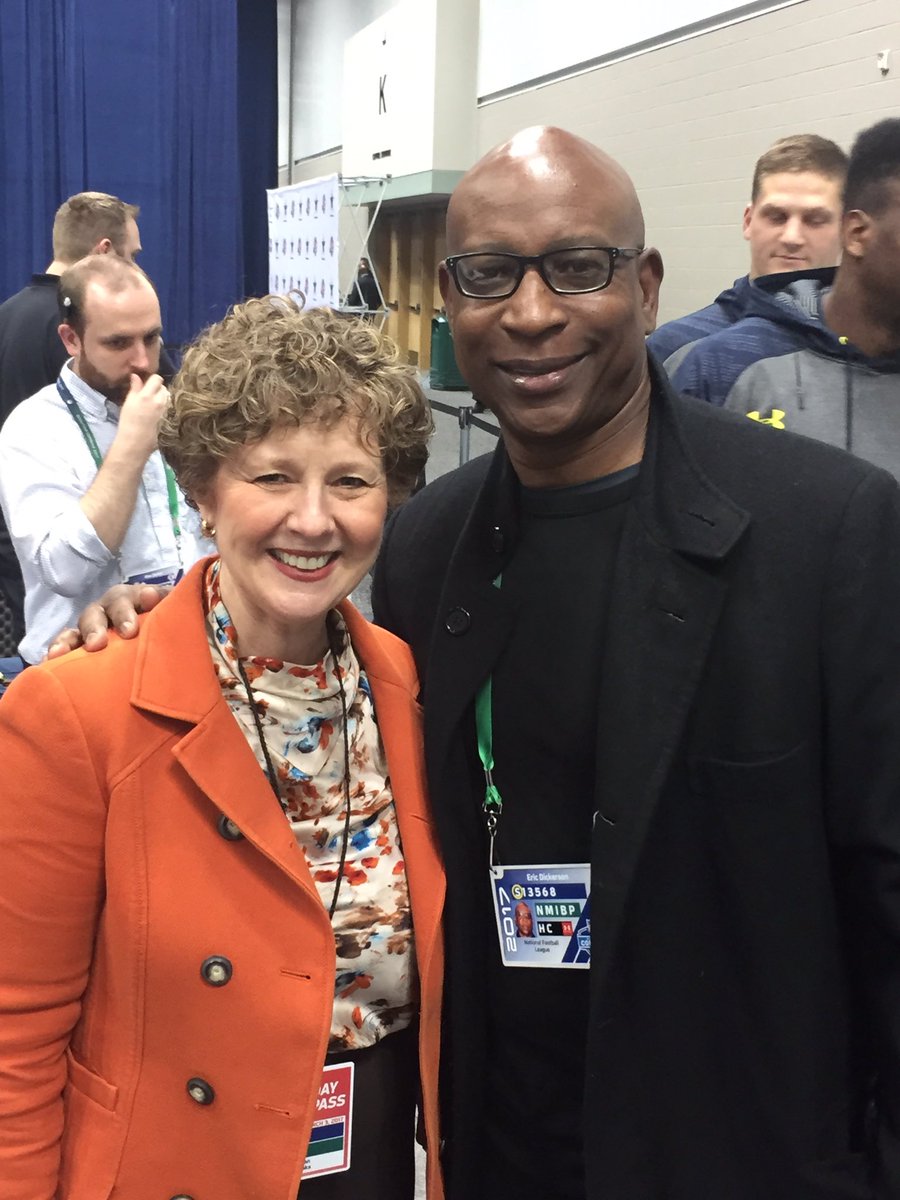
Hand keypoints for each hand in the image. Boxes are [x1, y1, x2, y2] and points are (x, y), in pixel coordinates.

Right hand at [45, 584, 169, 657]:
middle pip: (97, 614)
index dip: (130, 608)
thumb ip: (169, 604)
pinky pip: (65, 649)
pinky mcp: (81, 646)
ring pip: (75, 631)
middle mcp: (107, 610)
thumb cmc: (168, 621)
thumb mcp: (174, 611)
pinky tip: (48, 665)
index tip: (135, 623)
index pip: (129, 599)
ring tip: (59, 654)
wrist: (162, 635)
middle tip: (98, 644)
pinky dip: (57, 655)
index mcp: (132, 598)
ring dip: (67, 641)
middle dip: (96, 628)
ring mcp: (92, 628)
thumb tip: (152, 596)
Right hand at [115, 373, 167, 458]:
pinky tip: (160, 414)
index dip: (153, 381)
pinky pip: (172, 407)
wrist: (136, 442)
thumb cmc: (129, 422)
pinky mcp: (172, 418)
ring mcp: (167, 410)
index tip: (149, 385)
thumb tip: (136, 375)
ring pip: (169, 397)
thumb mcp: (129, 403)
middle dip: (158, 390)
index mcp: (147, 395)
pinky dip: (167, 407)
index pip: (157, 379)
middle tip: (151, 397)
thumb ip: (135, 388)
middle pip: (164, 387)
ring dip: (164, 398)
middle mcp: (160, 401)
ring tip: (156, 406)